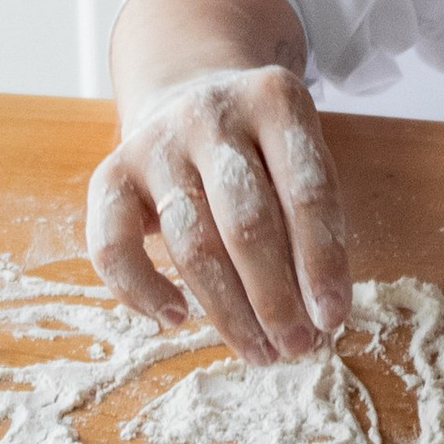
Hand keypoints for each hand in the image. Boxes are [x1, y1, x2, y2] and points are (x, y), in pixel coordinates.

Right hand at [86, 62, 350, 361]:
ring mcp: (157, 143)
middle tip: (297, 347)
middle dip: (276, 297)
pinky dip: (141, 291)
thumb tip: (319, 314)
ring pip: (192, 242)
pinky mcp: (110, 172)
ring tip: (259, 351)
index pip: (307, 190)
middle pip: (248, 221)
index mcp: (274, 101)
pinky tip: (176, 318)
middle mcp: (212, 115)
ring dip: (228, 310)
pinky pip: (113, 246)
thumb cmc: (258, 148)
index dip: (322, 261)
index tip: (333, 318)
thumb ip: (309, 220)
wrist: (187, 92)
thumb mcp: (296, 156)